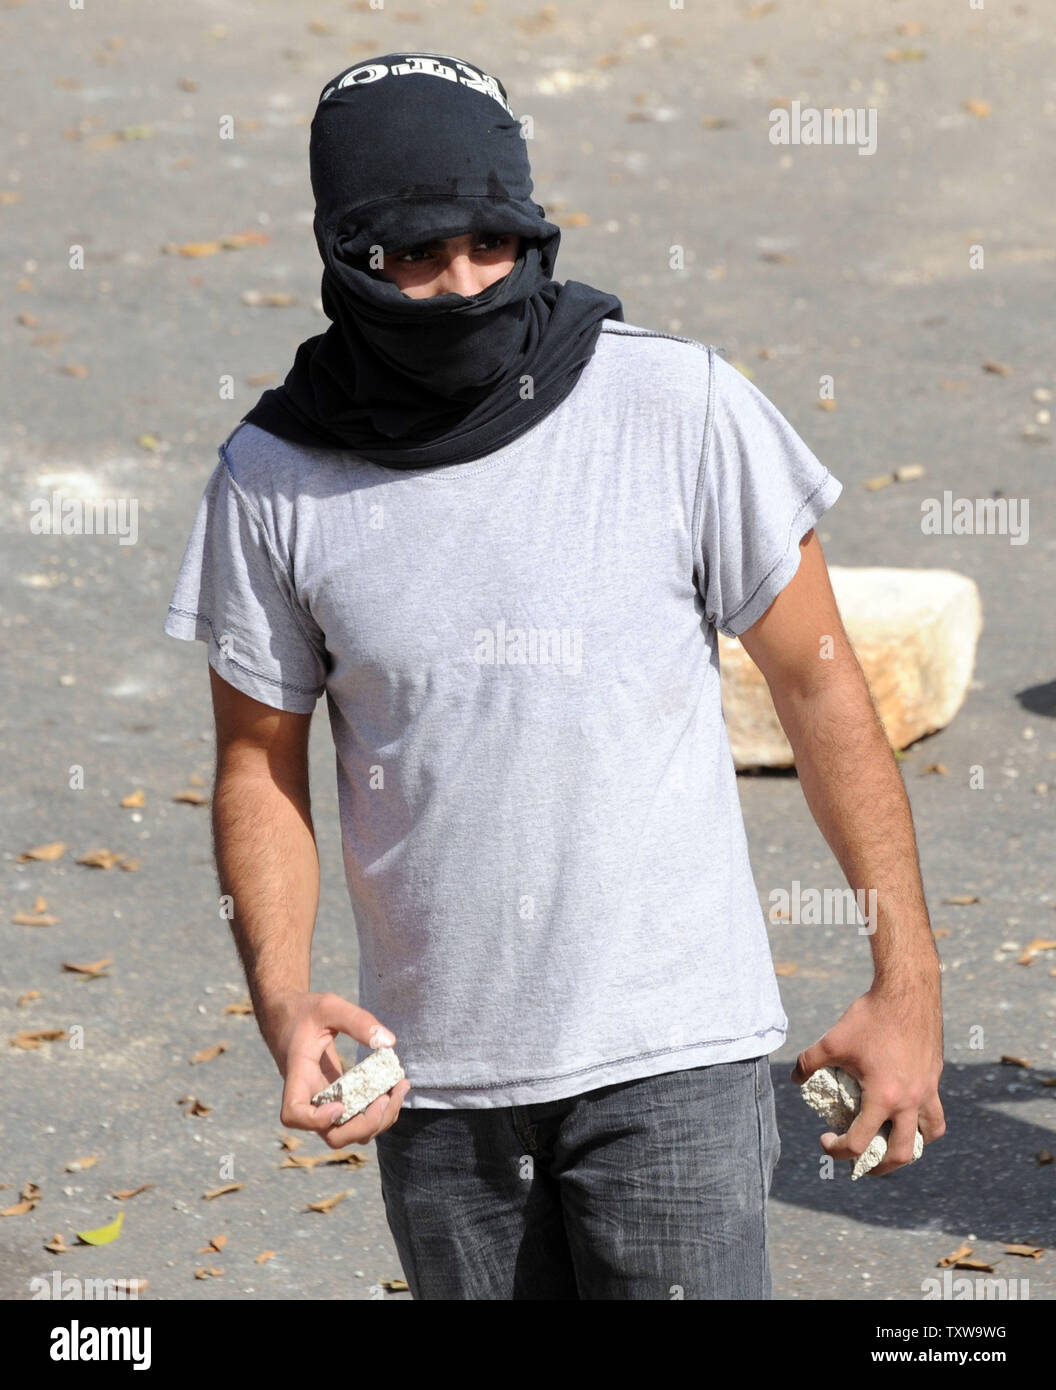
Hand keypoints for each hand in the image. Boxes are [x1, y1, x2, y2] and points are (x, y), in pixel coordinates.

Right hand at [259, 991, 411, 1147]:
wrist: (289, 1017)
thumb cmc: (305, 1012)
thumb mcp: (329, 1006)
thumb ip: (358, 1020)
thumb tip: (389, 1043)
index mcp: (298, 1075)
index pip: (294, 1114)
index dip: (317, 1121)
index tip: (341, 1105)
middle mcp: (309, 1097)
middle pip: (332, 1136)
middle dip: (365, 1125)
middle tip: (387, 1096)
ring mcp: (324, 1102)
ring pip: (349, 1133)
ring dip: (379, 1121)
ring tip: (401, 1088)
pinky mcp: (337, 1099)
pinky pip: (357, 1119)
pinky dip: (380, 1111)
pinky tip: (396, 1087)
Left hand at [790, 975, 944, 1175]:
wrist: (907, 992)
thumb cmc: (870, 1016)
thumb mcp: (833, 1040)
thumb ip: (809, 1062)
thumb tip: (795, 1078)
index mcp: (883, 1097)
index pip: (859, 1142)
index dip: (837, 1150)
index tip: (825, 1141)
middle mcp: (909, 1101)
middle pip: (900, 1154)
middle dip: (878, 1167)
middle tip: (861, 1165)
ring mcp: (927, 1091)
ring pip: (926, 1137)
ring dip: (909, 1149)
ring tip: (891, 1147)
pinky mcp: (935, 1079)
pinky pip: (936, 1113)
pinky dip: (925, 1125)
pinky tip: (909, 1118)